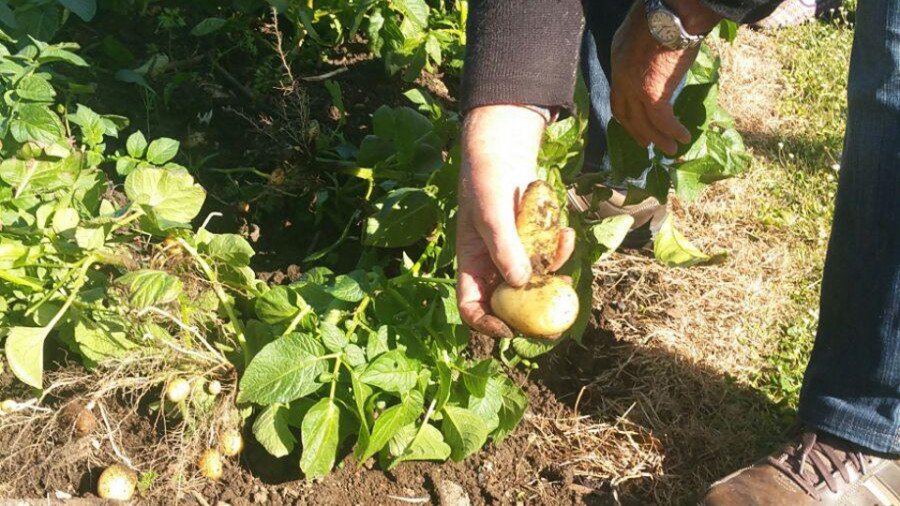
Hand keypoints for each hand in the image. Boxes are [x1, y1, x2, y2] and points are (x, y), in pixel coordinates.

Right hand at [456, 105, 574, 337]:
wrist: (504, 154)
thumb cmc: (486, 183)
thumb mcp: (491, 215)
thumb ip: (505, 248)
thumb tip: (521, 283)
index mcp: (472, 266)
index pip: (472, 307)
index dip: (486, 324)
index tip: (509, 331)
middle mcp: (493, 267)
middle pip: (508, 304)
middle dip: (531, 313)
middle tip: (555, 321)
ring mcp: (516, 256)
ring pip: (535, 284)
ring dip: (552, 277)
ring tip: (564, 255)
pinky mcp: (535, 244)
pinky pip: (550, 259)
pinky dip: (560, 250)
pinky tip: (566, 232)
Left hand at [610, 1, 717, 154]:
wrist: (671, 12)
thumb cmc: (662, 13)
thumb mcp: (642, 30)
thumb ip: (644, 48)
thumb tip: (656, 55)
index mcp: (618, 59)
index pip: (618, 95)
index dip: (626, 113)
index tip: (634, 124)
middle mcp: (621, 77)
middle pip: (626, 114)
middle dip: (638, 132)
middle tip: (648, 144)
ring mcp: (635, 88)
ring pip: (645, 122)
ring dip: (659, 138)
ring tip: (670, 150)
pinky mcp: (653, 94)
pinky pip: (663, 120)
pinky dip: (673, 131)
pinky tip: (683, 137)